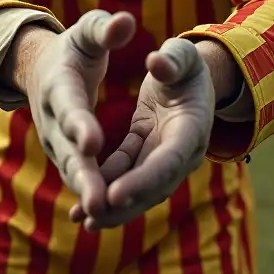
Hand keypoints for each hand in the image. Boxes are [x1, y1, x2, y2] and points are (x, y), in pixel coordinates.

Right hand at [11, 9, 135, 219]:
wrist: (42, 70)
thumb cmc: (73, 47)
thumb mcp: (87, 31)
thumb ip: (104, 28)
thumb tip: (125, 21)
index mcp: (59, 84)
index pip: (69, 105)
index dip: (80, 124)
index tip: (94, 141)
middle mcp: (52, 118)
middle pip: (67, 149)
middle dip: (83, 175)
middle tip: (98, 200)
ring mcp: (56, 141)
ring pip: (72, 170)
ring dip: (86, 192)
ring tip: (101, 216)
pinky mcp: (65, 156)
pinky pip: (79, 178)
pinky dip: (89, 196)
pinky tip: (104, 219)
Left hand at [69, 38, 215, 230]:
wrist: (189, 73)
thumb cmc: (186, 61)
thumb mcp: (183, 54)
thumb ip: (174, 59)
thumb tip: (156, 62)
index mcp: (193, 127)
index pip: (169, 160)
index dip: (143, 179)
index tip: (114, 194)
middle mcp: (182, 150)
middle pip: (154, 184)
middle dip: (125, 203)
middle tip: (92, 216)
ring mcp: (163, 154)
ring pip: (139, 188)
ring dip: (113, 206)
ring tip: (82, 220)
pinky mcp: (145, 151)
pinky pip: (124, 173)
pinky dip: (105, 186)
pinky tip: (80, 205)